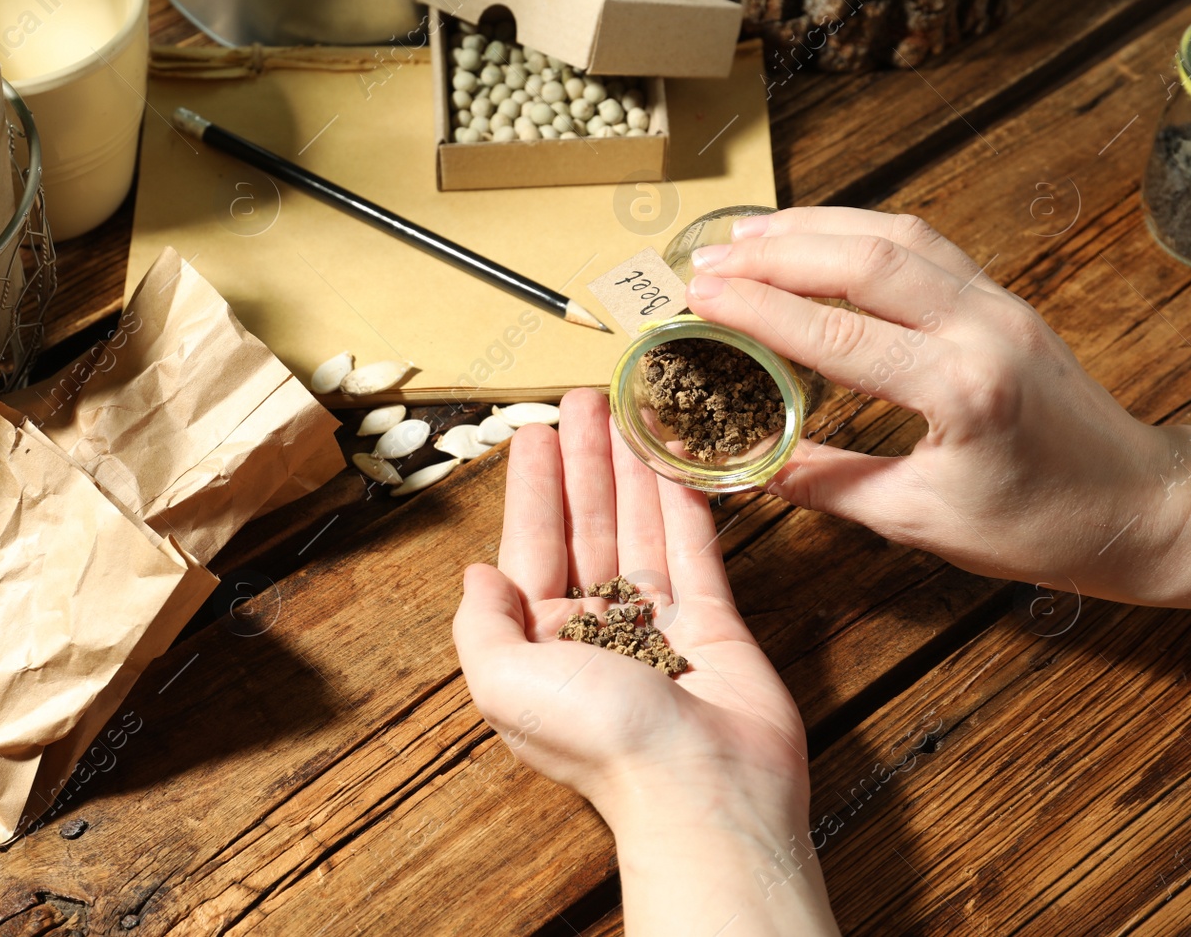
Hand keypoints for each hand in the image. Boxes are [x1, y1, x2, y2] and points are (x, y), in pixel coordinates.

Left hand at [453, 390, 838, 935]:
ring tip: (632, 412)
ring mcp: (658, 624)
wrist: (702, 789)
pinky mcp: (714, 624)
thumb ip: (480, 624)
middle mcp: (597, 628)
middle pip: (587, 524)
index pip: (532, 543)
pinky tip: (677, 460)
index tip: (537, 430)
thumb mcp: (504, 682)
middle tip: (588, 400)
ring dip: (633, 469)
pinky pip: (695, 550)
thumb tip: (476, 573)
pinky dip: (685, 502)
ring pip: (641, 527)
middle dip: (585, 461)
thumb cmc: (602, 743)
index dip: (534, 485)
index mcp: (542, 641)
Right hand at [684, 206, 1190, 608]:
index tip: (698, 297)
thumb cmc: (1040, 527)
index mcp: (960, 390)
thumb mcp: (921, 519)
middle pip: (865, 261)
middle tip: (706, 258)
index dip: (758, 309)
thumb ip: (830, 482)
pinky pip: (924, 245)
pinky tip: (818, 237)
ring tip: (747, 234)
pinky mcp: (1003, 299)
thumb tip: (753, 464)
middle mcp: (982, 330)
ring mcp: (998, 305)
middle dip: (776, 253)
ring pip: (895, 236)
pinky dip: (860, 232)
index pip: (837, 332)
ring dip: (815, 227)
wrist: (1140, 508)